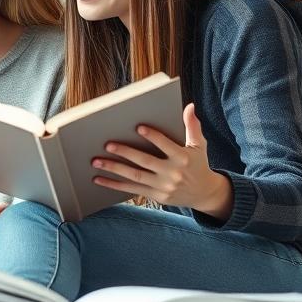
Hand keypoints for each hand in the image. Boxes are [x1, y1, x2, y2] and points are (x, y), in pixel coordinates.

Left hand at [91, 103, 233, 219]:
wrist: (205, 194)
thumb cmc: (198, 164)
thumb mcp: (199, 145)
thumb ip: (192, 126)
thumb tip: (190, 106)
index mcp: (182, 158)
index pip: (166, 145)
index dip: (153, 137)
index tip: (138, 127)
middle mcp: (172, 173)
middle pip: (145, 161)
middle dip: (125, 153)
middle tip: (107, 145)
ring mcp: (163, 186)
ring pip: (135, 176)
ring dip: (114, 169)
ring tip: (96, 161)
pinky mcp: (156, 196)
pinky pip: (132, 189)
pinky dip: (114, 185)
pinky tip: (99, 179)